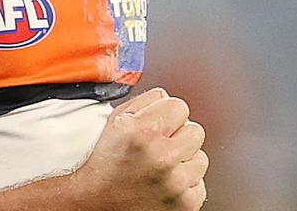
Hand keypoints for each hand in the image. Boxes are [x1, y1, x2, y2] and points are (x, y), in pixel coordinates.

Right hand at [72, 88, 208, 209]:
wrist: (96, 205)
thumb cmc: (105, 166)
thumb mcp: (116, 122)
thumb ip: (144, 102)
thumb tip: (166, 97)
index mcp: (145, 132)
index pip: (180, 106)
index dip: (167, 115)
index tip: (158, 126)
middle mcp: (163, 157)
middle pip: (195, 131)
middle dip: (178, 137)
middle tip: (159, 148)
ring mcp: (176, 183)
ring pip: (200, 158)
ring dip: (183, 162)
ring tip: (161, 168)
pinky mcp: (185, 203)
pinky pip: (199, 184)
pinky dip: (185, 185)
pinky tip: (165, 184)